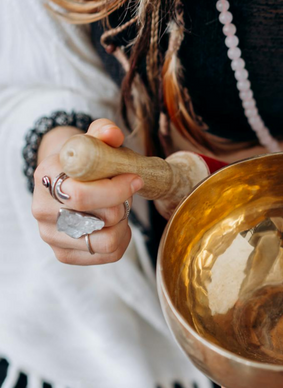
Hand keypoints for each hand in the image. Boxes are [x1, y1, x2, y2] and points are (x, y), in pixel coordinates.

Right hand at [32, 119, 143, 264]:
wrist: (67, 180)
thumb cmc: (86, 160)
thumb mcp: (93, 141)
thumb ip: (104, 133)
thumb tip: (112, 133)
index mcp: (47, 177)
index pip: (83, 195)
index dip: (118, 189)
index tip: (135, 179)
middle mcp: (42, 210)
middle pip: (102, 218)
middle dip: (123, 205)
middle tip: (126, 195)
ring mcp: (50, 235)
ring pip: (107, 241)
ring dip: (124, 224)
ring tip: (121, 210)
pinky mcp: (63, 254)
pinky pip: (108, 255)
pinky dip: (122, 240)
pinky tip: (118, 225)